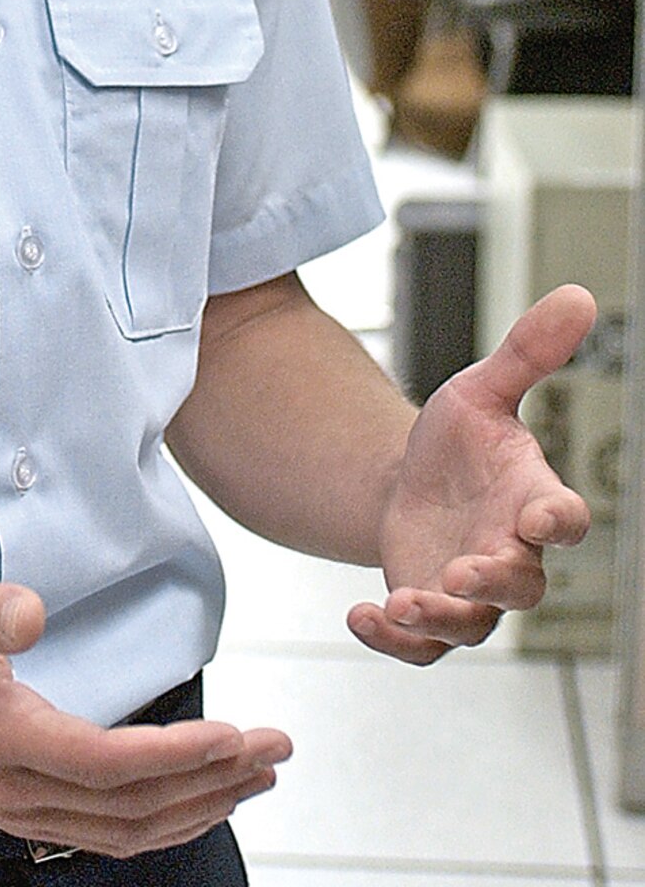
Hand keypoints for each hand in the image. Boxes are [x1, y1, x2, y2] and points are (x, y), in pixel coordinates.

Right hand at [0, 565, 291, 859]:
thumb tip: (34, 612)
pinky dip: (164, 822)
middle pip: (131, 807)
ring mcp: (18, 811)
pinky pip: (106, 834)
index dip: (176, 757)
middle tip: (276, 749)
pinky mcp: (23, 812)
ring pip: (125, 831)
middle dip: (213, 782)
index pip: (104, 763)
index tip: (235, 735)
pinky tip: (200, 799)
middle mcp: (13, 790)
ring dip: (199, 807)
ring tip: (258, 775)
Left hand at [348, 284, 595, 664]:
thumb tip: (578, 294)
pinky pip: (423, 647)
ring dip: (441, 619)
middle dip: (495, 582)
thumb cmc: (459, 441)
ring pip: (473, 626)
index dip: (559, 522)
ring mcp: (470, 592)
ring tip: (403, 602)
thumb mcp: (481, 390)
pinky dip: (394, 641)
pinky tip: (361, 617)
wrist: (410, 483)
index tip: (538, 519)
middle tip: (464, 571)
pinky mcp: (430, 613)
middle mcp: (510, 554)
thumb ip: (527, 352)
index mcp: (532, 500)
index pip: (566, 519)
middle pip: (522, 586)